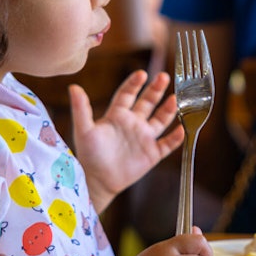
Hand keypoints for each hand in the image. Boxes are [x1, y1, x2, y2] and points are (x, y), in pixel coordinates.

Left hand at [70, 70, 184, 210]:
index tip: (141, 74)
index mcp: (117, 116)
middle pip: (147, 102)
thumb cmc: (89, 155)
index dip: (134, 83)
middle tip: (164, 76)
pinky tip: (182, 129)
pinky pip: (168, 144)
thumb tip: (73, 87)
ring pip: (160, 120)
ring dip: (168, 109)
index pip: (127, 94)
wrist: (97, 181)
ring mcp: (144, 138)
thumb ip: (81, 109)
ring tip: (176, 98)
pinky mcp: (152, 154)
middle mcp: (133, 123)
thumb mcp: (84, 130)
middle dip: (156, 89)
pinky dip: (176, 137)